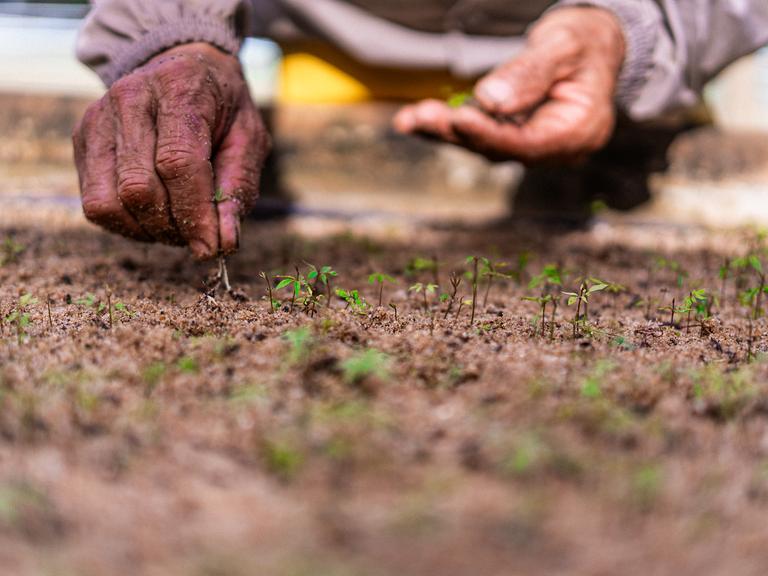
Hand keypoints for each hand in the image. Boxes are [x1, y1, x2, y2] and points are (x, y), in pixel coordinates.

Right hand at [73, 42, 270, 259]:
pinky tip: (155, 214)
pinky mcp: (83, 140)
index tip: (211, 247)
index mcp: (179, 89)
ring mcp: (98, 119)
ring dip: (148, 230)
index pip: (177, 163)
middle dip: (173, 226)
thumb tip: (223, 243)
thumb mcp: (249, 139)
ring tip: (178, 224)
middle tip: (199, 234)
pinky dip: (128, 224)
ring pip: (110, 203)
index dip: (195, 214)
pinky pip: (96, 204)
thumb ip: (238, 188)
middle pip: (139, 188)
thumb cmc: (223, 109)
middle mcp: (130, 98)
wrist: (183, 68)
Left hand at [393, 7, 625, 162]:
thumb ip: (530, 73)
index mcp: (580, 131)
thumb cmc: (585, 41)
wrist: (593, 46)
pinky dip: (449, 127)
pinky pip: (480, 136)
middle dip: (457, 133)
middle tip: (418, 117)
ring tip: (410, 118)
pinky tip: (416, 120)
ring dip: (445, 131)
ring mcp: (534, 147)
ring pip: (484, 145)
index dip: (491, 134)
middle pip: (500, 149)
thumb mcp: (565, 45)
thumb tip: (490, 99)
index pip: (530, 144)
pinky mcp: (515, 138)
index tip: (459, 118)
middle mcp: (556, 149)